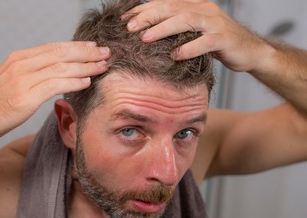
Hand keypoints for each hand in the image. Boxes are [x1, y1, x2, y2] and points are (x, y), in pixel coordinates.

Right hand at [0, 41, 109, 142]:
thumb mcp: (10, 80)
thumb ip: (30, 74)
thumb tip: (52, 74)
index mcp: (19, 58)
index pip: (54, 47)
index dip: (76, 47)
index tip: (93, 47)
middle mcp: (22, 64)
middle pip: (61, 53)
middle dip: (86, 53)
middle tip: (106, 53)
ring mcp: (23, 79)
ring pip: (61, 67)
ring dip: (86, 66)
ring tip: (103, 66)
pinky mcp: (25, 96)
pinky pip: (55, 84)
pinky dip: (73, 81)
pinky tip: (86, 81)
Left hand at [123, 0, 269, 71]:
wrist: (250, 51)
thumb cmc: (218, 43)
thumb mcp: (195, 32)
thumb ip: (177, 29)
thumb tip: (148, 33)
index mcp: (195, 6)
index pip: (165, 3)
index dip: (144, 9)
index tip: (125, 19)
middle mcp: (204, 10)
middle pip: (172, 8)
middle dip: (149, 16)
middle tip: (129, 27)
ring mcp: (215, 23)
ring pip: (186, 20)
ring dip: (163, 29)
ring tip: (145, 38)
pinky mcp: (223, 39)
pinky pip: (204, 42)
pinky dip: (189, 48)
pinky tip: (175, 56)